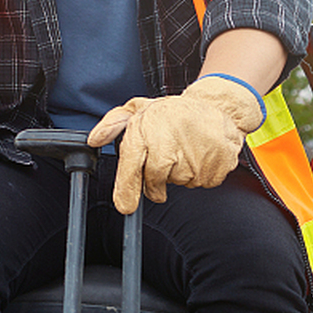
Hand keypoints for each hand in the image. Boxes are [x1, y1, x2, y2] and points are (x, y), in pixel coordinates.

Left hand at [86, 75, 264, 213]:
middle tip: (163, 160)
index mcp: (147, 130)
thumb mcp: (138, 108)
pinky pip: (203, 182)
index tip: (125, 206)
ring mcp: (196, 156)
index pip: (132, 165)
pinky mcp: (218, 165)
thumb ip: (113, 123)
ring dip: (179, 173)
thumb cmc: (172, 111)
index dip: (127, 188)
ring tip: (183, 150)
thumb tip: (94, 139)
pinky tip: (198, 154)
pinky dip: (200, 173)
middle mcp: (170, 144)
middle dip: (155, 179)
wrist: (215, 106)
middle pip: (155, 180)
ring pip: (180, 182)